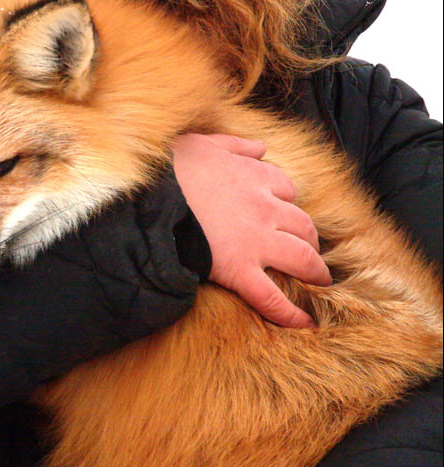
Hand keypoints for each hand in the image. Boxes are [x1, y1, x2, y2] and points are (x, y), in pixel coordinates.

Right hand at [171, 133, 330, 328]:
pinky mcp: (239, 270)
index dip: (286, 201)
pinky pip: (272, 296)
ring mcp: (255, 240)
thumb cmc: (170, 168)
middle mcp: (263, 207)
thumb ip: (235, 145)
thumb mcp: (202, 143)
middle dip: (309, 238)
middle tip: (307, 249)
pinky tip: (303, 322)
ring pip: (301, 257)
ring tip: (317, 280)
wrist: (148, 198)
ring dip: (314, 270)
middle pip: (303, 224)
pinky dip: (290, 313)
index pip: (286, 188)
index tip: (282, 211)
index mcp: (254, 176)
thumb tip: (260, 146)